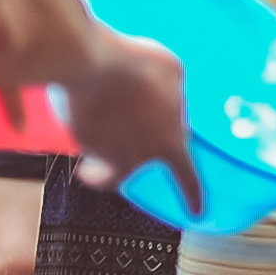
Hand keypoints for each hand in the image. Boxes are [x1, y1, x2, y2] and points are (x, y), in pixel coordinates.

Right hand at [64, 29, 199, 211]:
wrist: (91, 63)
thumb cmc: (138, 67)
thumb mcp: (173, 73)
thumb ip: (175, 97)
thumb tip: (169, 107)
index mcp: (168, 142)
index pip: (186, 176)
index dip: (192, 194)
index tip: (196, 211)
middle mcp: (137, 154)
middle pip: (127, 172)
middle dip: (113, 172)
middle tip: (101, 170)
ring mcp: (106, 151)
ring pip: (103, 158)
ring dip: (98, 154)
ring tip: (88, 140)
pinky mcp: (80, 139)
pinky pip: (86, 137)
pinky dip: (88, 124)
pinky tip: (87, 104)